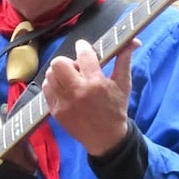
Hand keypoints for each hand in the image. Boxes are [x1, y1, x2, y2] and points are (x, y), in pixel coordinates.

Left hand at [42, 38, 139, 155]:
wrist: (105, 138)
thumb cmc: (115, 109)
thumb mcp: (123, 84)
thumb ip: (124, 60)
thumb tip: (133, 40)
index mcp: (96, 84)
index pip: (84, 55)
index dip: (83, 47)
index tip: (83, 47)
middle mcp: (78, 92)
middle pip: (59, 63)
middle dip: (67, 61)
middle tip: (75, 69)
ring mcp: (64, 102)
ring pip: (50, 75)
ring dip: (59, 74)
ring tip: (70, 80)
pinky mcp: (55, 111)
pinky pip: (46, 89)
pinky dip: (53, 86)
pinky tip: (64, 90)